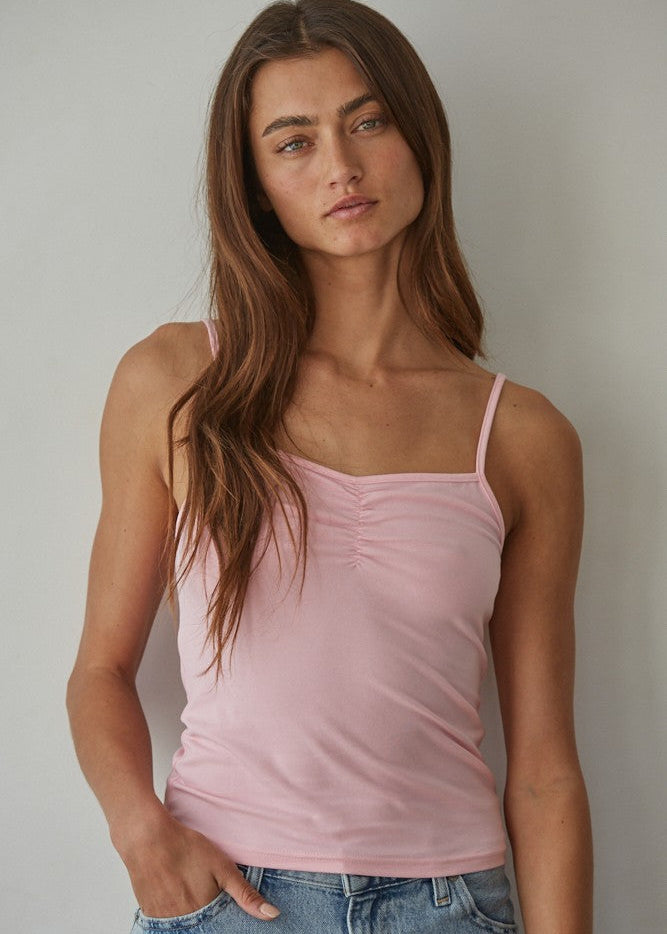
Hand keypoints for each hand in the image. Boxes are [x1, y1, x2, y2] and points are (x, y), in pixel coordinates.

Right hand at [112, 808, 280, 920]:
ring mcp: (165, 919)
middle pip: (203, 927)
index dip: (226, 922)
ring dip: (193, 915)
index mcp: (204, 912)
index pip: (221, 929)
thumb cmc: (185, 848)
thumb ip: (246, 894)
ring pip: (186, 925)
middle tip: (204, 891)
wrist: (146, 838)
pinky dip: (177, 912)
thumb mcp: (222, 867)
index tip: (226, 909)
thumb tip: (272, 915)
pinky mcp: (150, 913)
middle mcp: (184, 922)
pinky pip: (168, 922)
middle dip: (210, 919)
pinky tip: (178, 893)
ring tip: (190, 890)